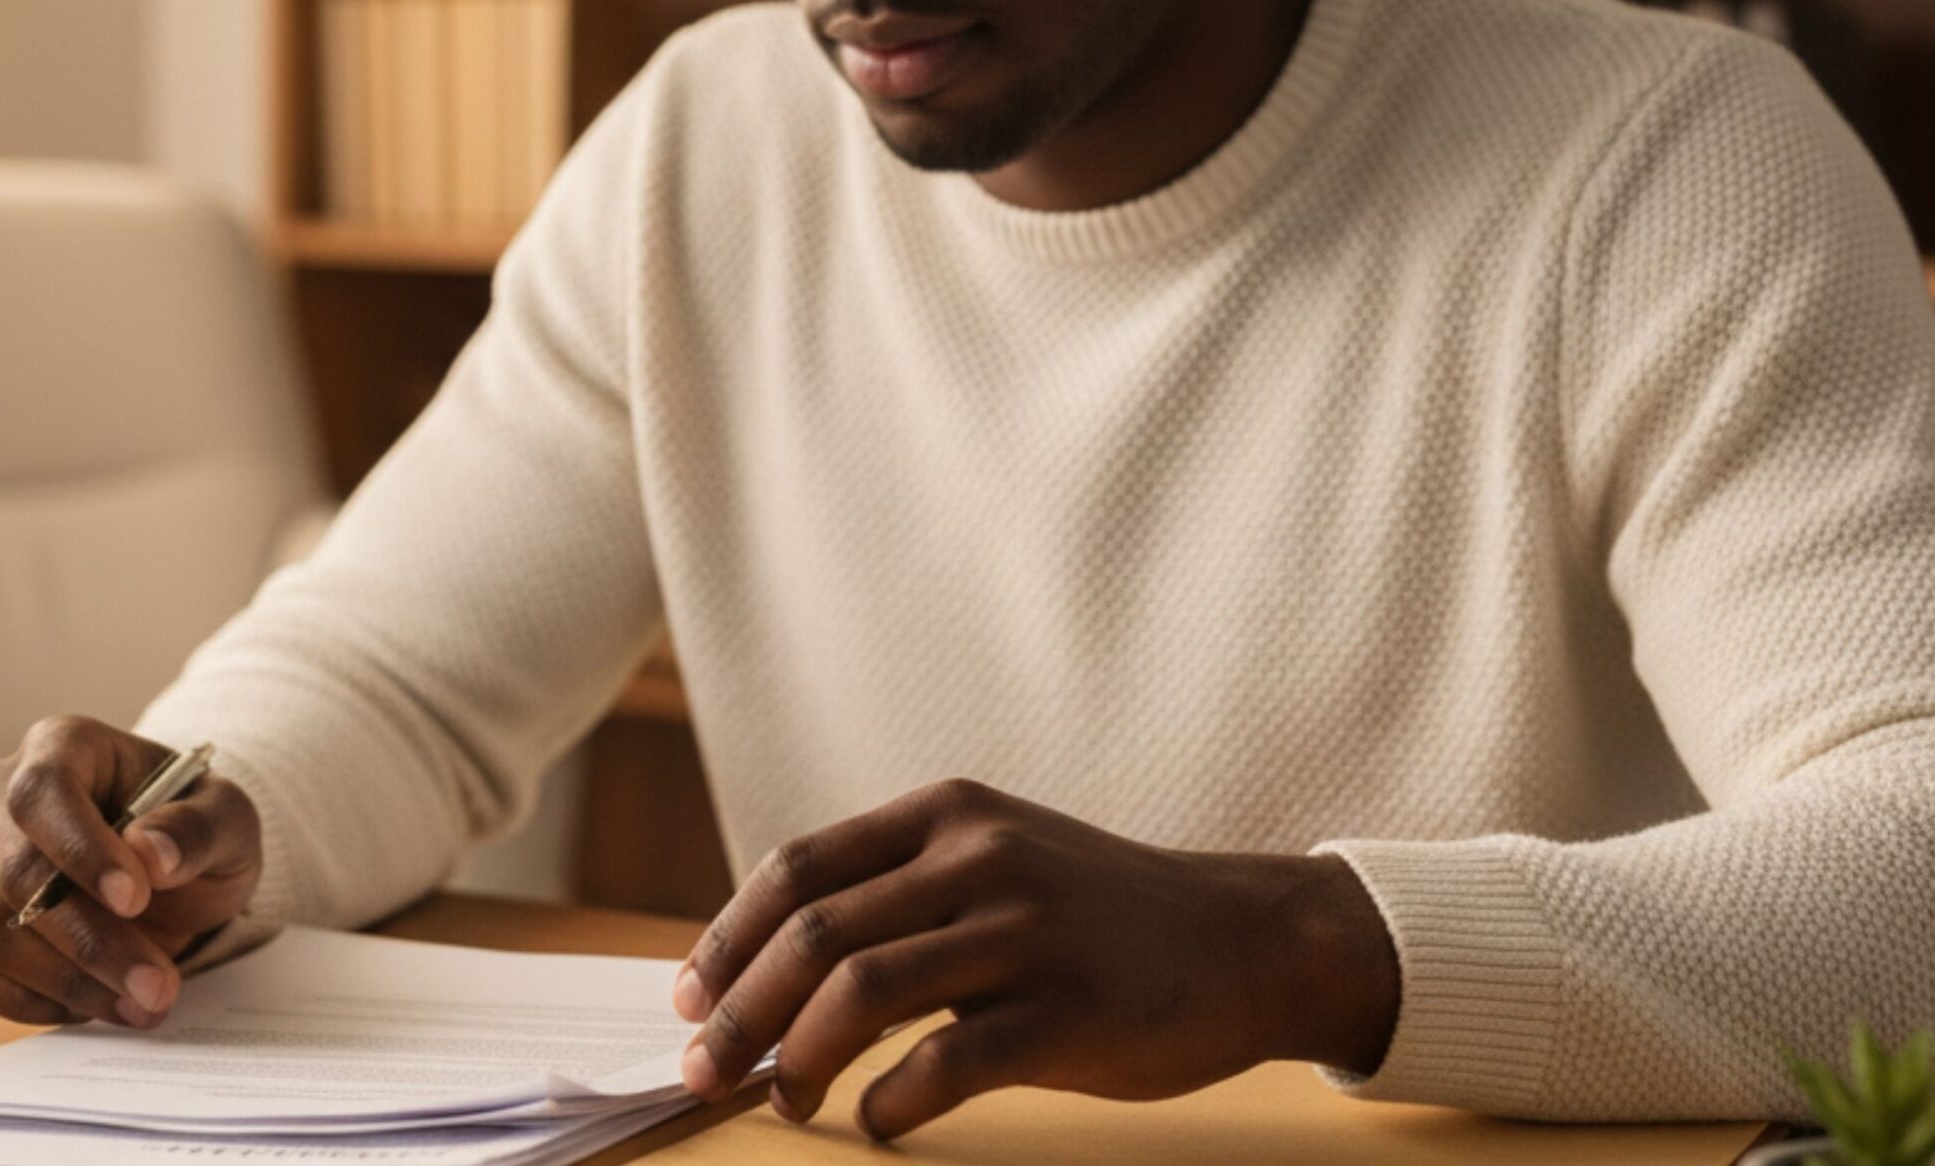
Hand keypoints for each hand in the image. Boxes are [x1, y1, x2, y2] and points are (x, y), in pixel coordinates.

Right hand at [0, 716, 261, 1028]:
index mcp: (61, 746)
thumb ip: (199, 827)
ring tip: (142, 1002)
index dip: (81, 849)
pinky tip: (96, 1003)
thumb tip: (151, 853)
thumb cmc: (190, 829)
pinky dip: (33, 1002)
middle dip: (89, 940)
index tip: (135, 899)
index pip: (44, 792)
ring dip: (66, 981)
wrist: (170, 871)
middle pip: (15, 872)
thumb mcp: (227, 818)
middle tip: (156, 985)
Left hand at [671, 779, 1398, 1139]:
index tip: (689, 998)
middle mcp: (978, 860)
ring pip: (863, 993)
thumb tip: (769, 966)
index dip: (727, 939)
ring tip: (787, 1100)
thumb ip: (899, 888)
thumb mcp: (997, 857)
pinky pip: (947, 1063)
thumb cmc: (1099, 914)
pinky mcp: (1069, 1012)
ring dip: (799, 1060)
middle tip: (705, 1071)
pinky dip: (891, 1100)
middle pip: (814, 934)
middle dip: (740, 1013)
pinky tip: (878, 1120)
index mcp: (946, 815)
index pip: (798, 868)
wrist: (1246, 940)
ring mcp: (1025, 933)